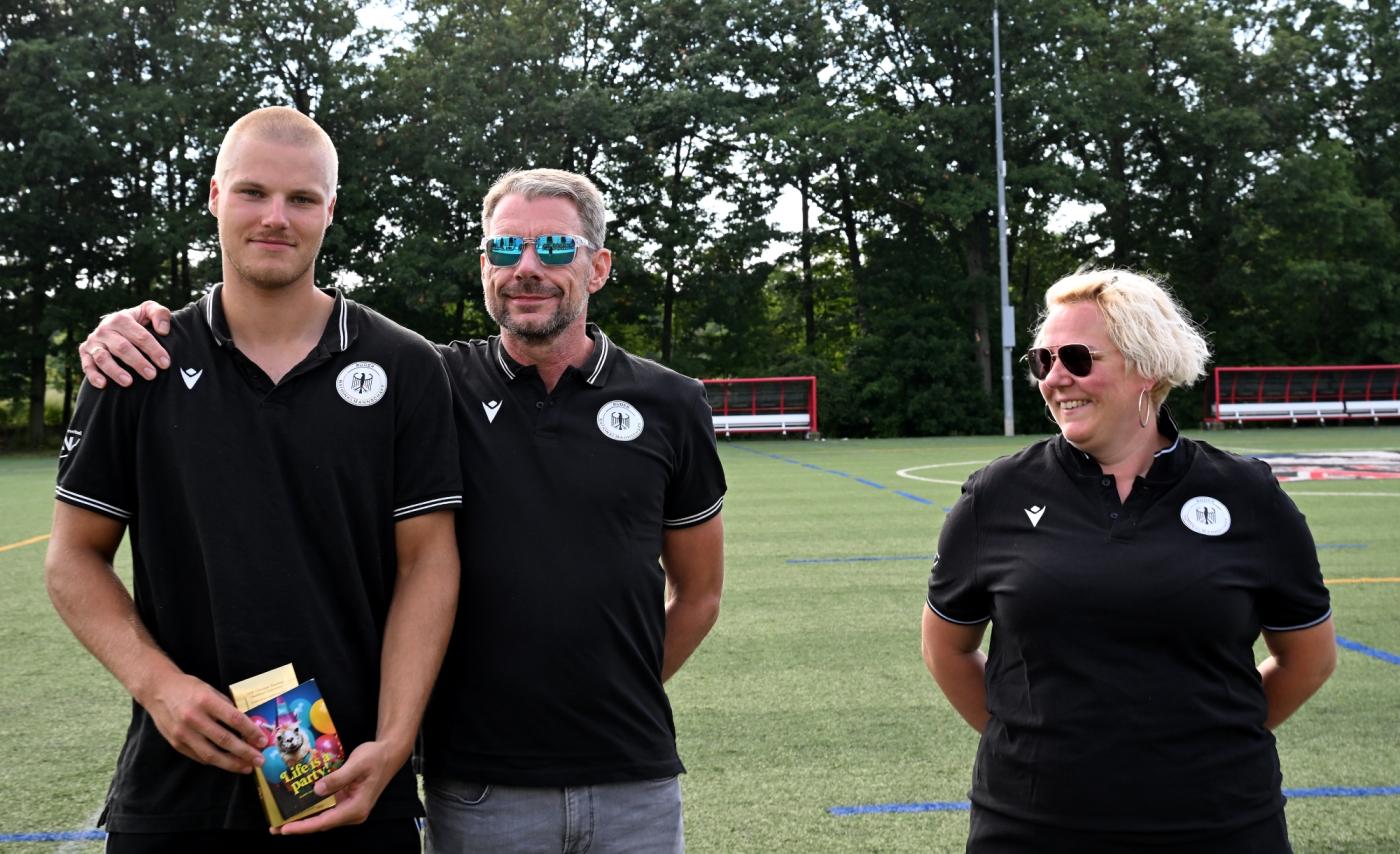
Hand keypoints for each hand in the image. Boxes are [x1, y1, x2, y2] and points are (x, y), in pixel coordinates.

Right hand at [80, 301, 173, 387]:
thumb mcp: (149, 311)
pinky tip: (103, 385)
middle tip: (152, 375)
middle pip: (122, 347)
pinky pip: (87, 365)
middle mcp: (105, 329)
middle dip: (138, 362)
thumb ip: (160, 314)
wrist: (115, 325)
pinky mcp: (84, 351)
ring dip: (115, 371)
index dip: (154, 350)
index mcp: (122, 319)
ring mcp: (93, 341)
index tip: (165, 363)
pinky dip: (93, 375)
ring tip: (129, 382)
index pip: (140, 336)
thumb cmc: (137, 322)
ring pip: (103, 357)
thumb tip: (163, 331)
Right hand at [141, 672, 265, 773]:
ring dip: (231, 763)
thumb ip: (227, 707)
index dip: (250, 731)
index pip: (234, 719)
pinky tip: (227, 763)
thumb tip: (247, 725)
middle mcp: (194, 718)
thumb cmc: (189, 688)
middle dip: (245, 752)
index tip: (263, 741)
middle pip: (224, 740)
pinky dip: (215, 761)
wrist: (158, 690)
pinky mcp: (176, 744)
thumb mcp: (211, 690)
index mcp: (206, 701)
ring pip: (211, 754)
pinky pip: (199, 756)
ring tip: (247, 767)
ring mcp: (183, 733)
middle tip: (259, 760)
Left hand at [272, 740, 400, 834]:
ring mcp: (350, 807)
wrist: (390, 752)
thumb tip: (317, 790)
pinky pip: (327, 808)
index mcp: (356, 808)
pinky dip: (312, 808)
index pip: (325, 821)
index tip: (285, 829)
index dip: (304, 826)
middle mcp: (353, 812)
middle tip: (275, 827)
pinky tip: (299, 805)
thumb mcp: (357, 764)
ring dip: (304, 818)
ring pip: (323, 817)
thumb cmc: (375, 757)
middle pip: (321, 823)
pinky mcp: (347, 801)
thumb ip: (338, 778)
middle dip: (299, 825)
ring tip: (282, 819)